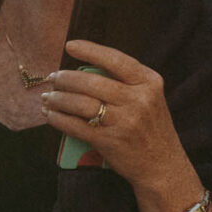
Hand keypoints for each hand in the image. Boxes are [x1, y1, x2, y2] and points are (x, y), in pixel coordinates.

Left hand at [39, 41, 186, 191]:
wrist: (163, 166)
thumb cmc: (150, 128)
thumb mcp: (149, 98)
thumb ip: (125, 82)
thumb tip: (83, 68)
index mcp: (149, 83)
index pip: (116, 60)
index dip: (90, 50)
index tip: (70, 46)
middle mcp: (139, 100)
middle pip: (92, 82)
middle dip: (65, 78)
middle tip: (53, 78)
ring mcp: (124, 121)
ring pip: (80, 103)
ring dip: (57, 99)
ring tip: (48, 97)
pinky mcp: (109, 141)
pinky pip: (75, 126)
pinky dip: (58, 118)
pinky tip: (51, 115)